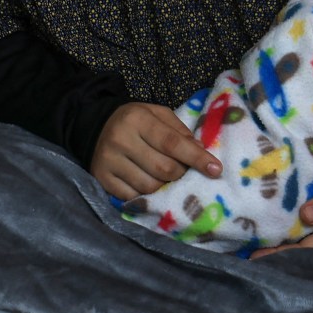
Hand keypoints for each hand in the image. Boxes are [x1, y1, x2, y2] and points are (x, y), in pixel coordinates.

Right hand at [91, 102, 220, 201]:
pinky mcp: (102, 179)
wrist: (96, 128)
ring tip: (165, 177)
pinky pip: (133, 197)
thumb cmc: (135, 121)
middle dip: (181, 173)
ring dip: (165, 186)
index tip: (216, 170)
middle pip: (164, 169)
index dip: (196, 158)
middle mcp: (121, 139)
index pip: (173, 143)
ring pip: (150, 186)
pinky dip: (147, 195)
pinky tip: (148, 184)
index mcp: (138, 119)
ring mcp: (109, 161)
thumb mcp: (157, 115)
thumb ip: (180, 131)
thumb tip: (200, 150)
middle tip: (183, 170)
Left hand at [254, 172, 312, 256]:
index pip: (307, 247)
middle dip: (279, 254)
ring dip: (286, 246)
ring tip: (259, 247)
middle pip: (304, 250)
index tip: (259, 257)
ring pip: (308, 243)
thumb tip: (305, 215)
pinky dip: (298, 236)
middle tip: (250, 256)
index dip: (283, 253)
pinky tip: (283, 234)